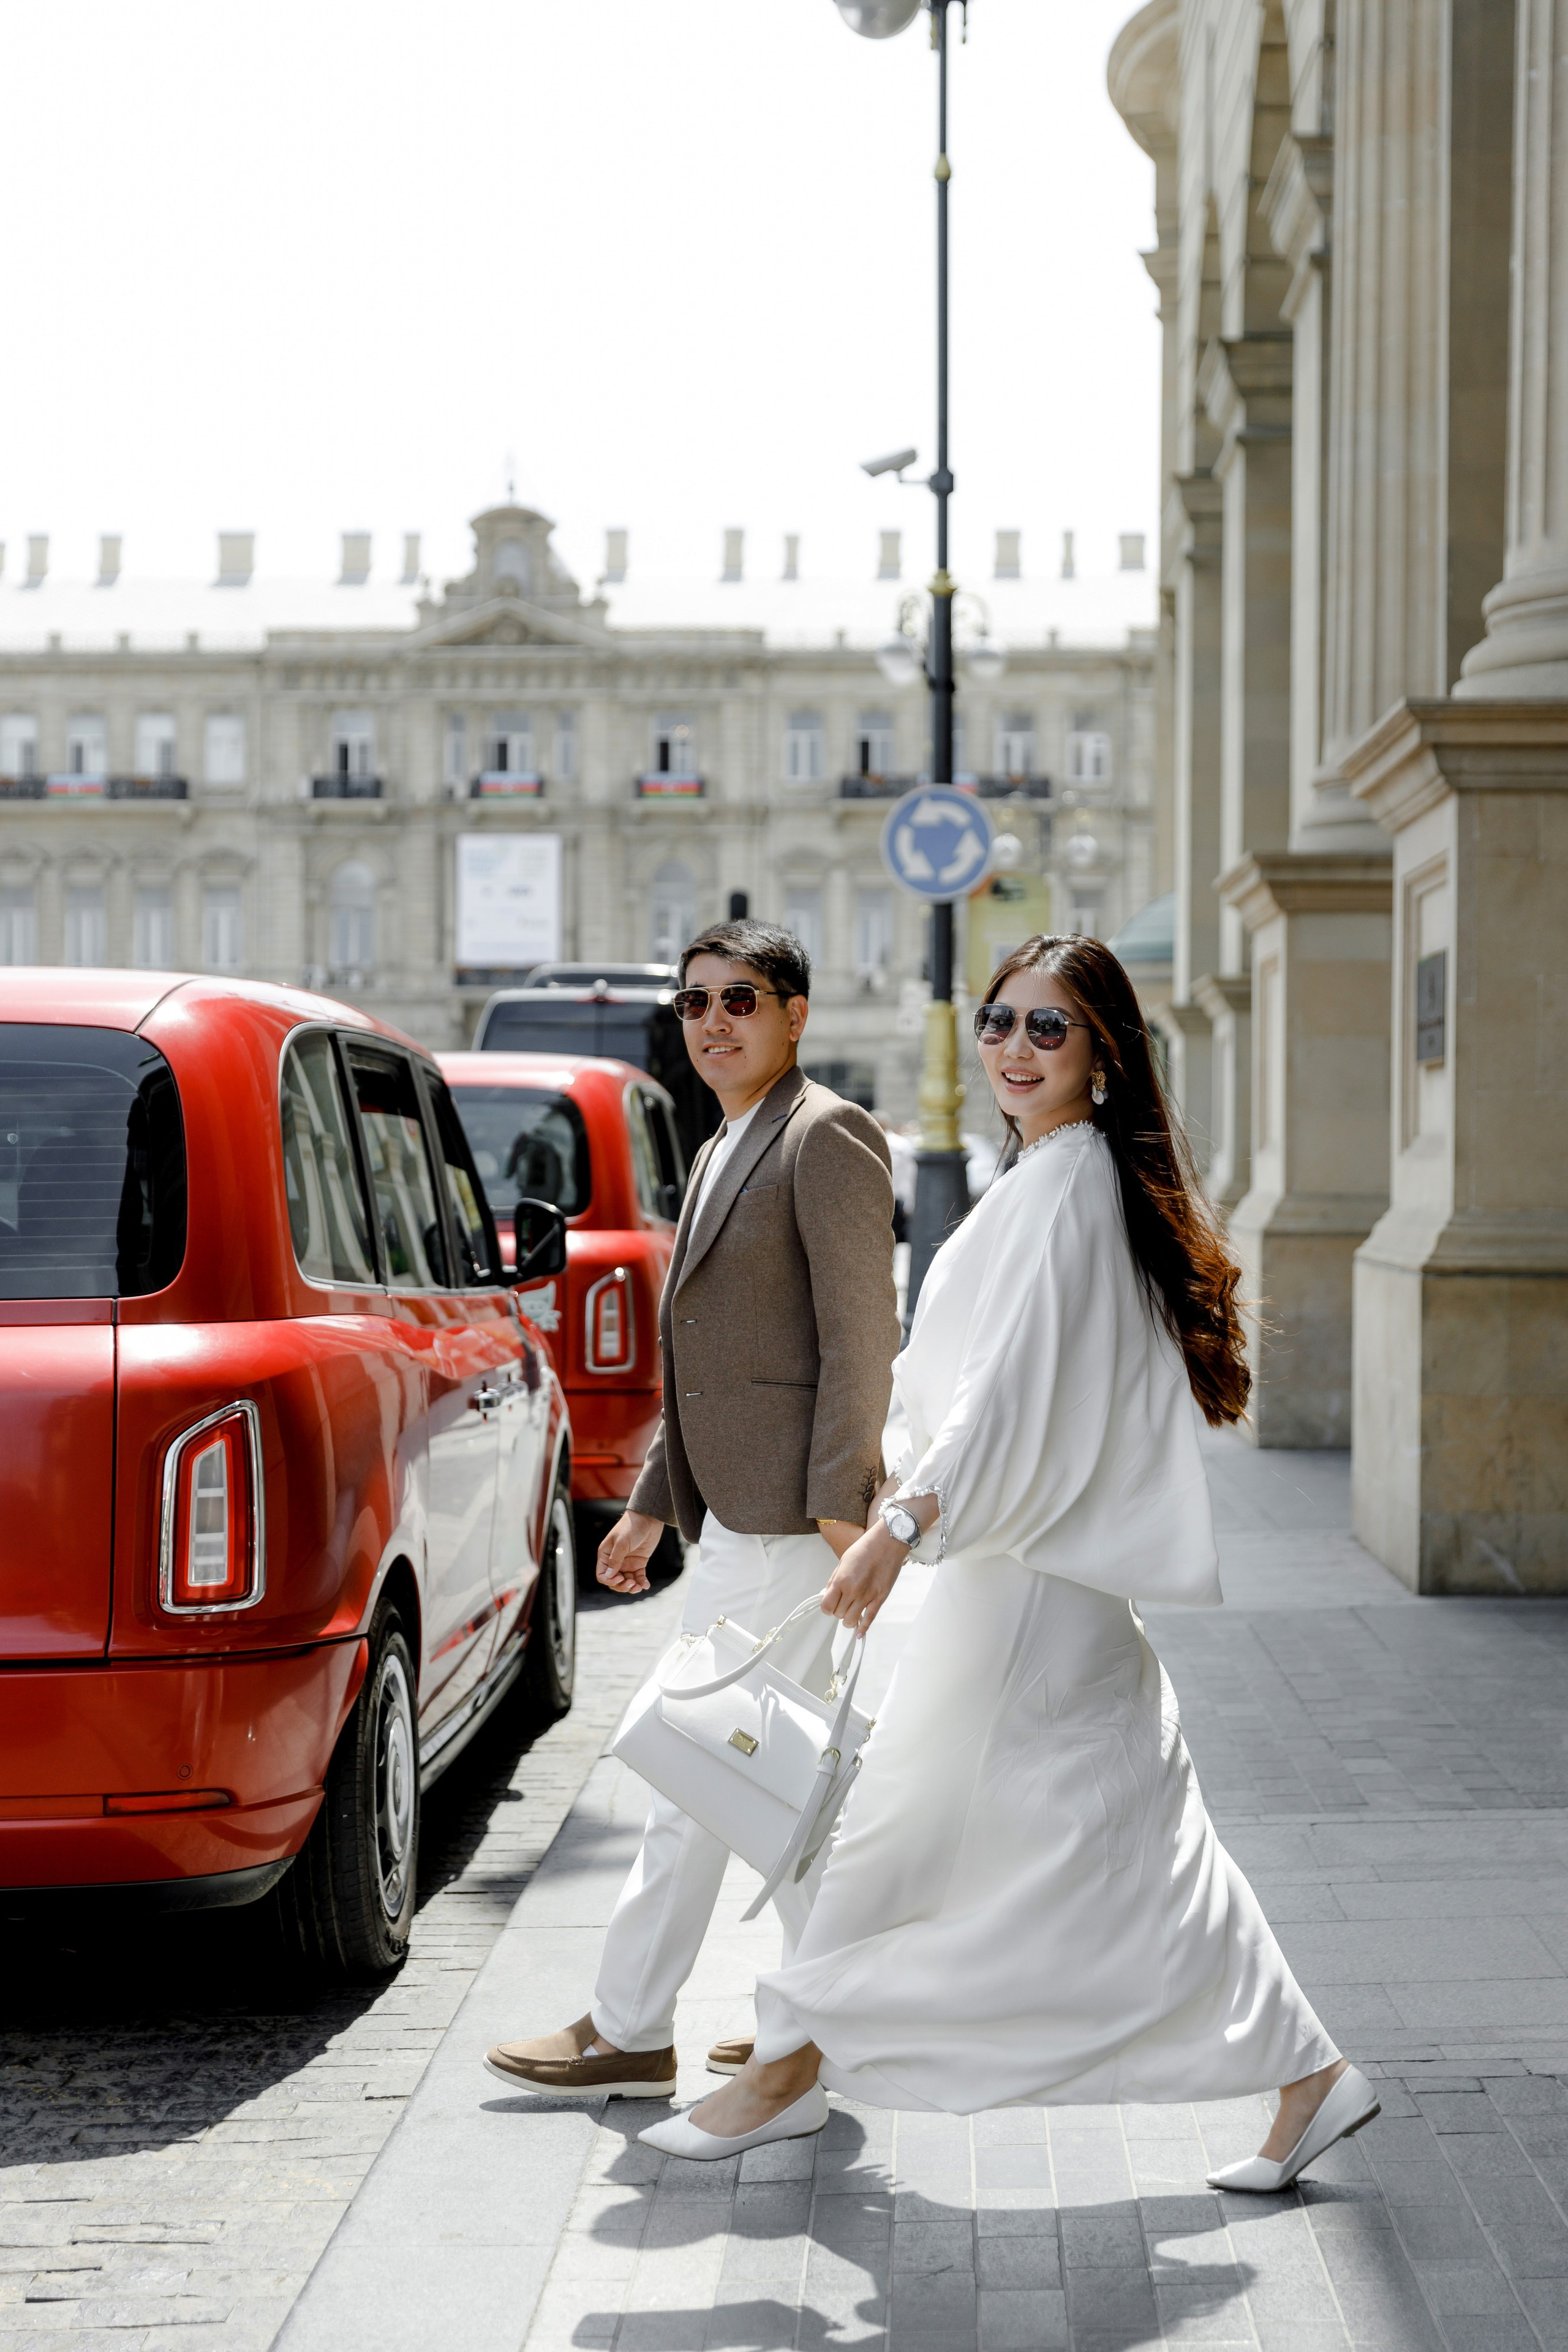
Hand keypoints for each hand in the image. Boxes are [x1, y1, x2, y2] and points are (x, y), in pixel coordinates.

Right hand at [597, 1509, 664, 1593]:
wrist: (649, 1518)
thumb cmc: (632, 1526)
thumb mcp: (622, 1542)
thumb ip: (615, 1559)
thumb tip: (609, 1576)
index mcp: (606, 1554)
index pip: (602, 1574)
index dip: (609, 1580)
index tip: (620, 1578)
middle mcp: (615, 1560)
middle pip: (614, 1581)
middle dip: (621, 1586)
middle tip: (631, 1584)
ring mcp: (627, 1562)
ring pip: (626, 1581)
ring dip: (632, 1587)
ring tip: (640, 1587)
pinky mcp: (638, 1563)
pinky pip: (638, 1577)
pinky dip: (641, 1583)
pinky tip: (646, 1585)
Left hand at [820, 1522, 906, 1636]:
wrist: (888, 1542)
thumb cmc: (866, 1548)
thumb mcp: (843, 1561)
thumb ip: (834, 1580)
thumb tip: (827, 1593)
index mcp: (841, 1580)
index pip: (826, 1606)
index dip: (826, 1607)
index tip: (829, 1605)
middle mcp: (853, 1590)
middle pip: (838, 1614)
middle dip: (838, 1611)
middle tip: (842, 1604)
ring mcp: (867, 1596)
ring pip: (851, 1621)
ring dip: (849, 1620)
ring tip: (851, 1613)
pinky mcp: (880, 1598)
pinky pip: (869, 1619)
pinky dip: (863, 1629)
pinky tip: (859, 1633)